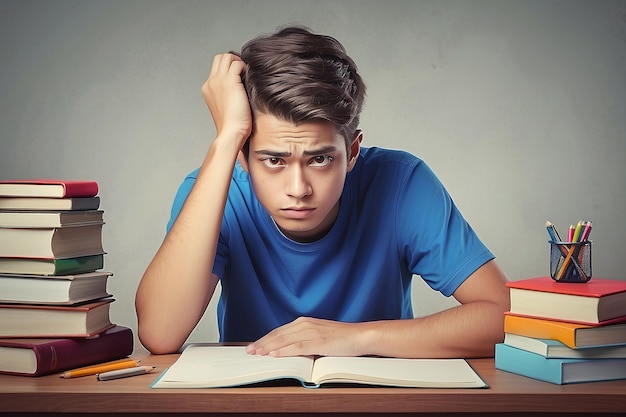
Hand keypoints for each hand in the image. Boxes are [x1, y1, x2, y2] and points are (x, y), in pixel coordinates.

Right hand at [201, 53, 251, 145]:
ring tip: (247, 72)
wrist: (231, 132)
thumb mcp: (226, 106)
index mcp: (208, 88)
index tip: (239, 73)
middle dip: (233, 59)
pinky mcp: (230, 82)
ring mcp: (219, 81)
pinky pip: (237, 63)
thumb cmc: (232, 125)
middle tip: (244, 69)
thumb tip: (240, 88)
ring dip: (239, 61)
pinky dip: (245, 66)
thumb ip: (228, 94)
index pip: (216, 67)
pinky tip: (250, 76)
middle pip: (220, 58)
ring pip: (227, 56)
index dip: (229, 66)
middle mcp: (211, 82)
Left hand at [246, 317, 366, 356]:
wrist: (359, 336)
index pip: (279, 331)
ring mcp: (311, 332)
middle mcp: (305, 324)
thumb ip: (304, 340)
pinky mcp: (318, 341)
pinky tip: (274, 355)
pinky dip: (284, 351)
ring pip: (284, 340)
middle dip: (262, 343)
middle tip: (249, 351)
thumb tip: (289, 350)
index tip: (254, 345)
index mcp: (304, 322)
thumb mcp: (319, 335)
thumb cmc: (341, 338)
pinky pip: (297, 346)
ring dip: (269, 347)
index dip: (265, 338)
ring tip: (257, 353)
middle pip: (278, 334)